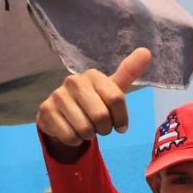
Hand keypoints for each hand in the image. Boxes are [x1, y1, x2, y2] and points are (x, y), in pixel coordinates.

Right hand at [36, 47, 152, 148]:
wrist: (63, 114)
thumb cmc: (94, 101)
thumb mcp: (112, 89)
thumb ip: (129, 73)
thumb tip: (147, 52)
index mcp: (93, 75)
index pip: (116, 99)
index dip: (121, 118)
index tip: (121, 125)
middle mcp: (73, 81)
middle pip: (101, 116)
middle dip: (105, 129)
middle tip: (101, 127)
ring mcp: (57, 95)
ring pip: (85, 129)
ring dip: (90, 135)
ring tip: (86, 127)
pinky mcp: (46, 111)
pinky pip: (70, 136)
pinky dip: (75, 140)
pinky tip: (73, 131)